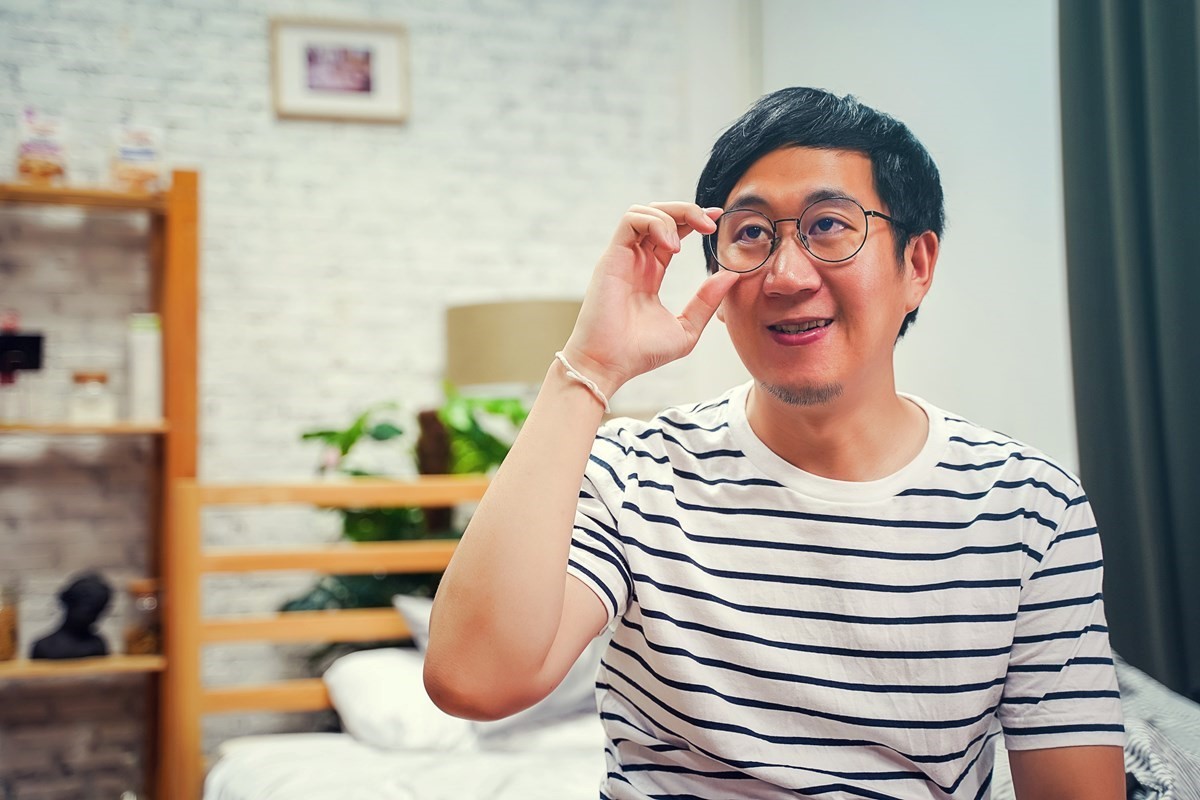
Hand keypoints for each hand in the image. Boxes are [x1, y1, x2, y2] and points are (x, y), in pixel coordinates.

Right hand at [561, 202, 741, 395]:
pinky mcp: (611, 257)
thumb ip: (706, 301)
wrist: (610, 364)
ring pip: (644, 211)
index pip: (672, 233)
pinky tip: (672, 245)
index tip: (717, 218)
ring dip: (672, 215)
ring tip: (688, 239)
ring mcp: (622, 257)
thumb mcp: (686, 328)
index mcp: (651, 273)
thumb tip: (731, 275)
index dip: (694, 220)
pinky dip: (655, 222)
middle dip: (688, 211)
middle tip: (711, 222)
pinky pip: (631, 221)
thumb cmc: (640, 353)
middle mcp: (636, 260)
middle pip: (660, 215)